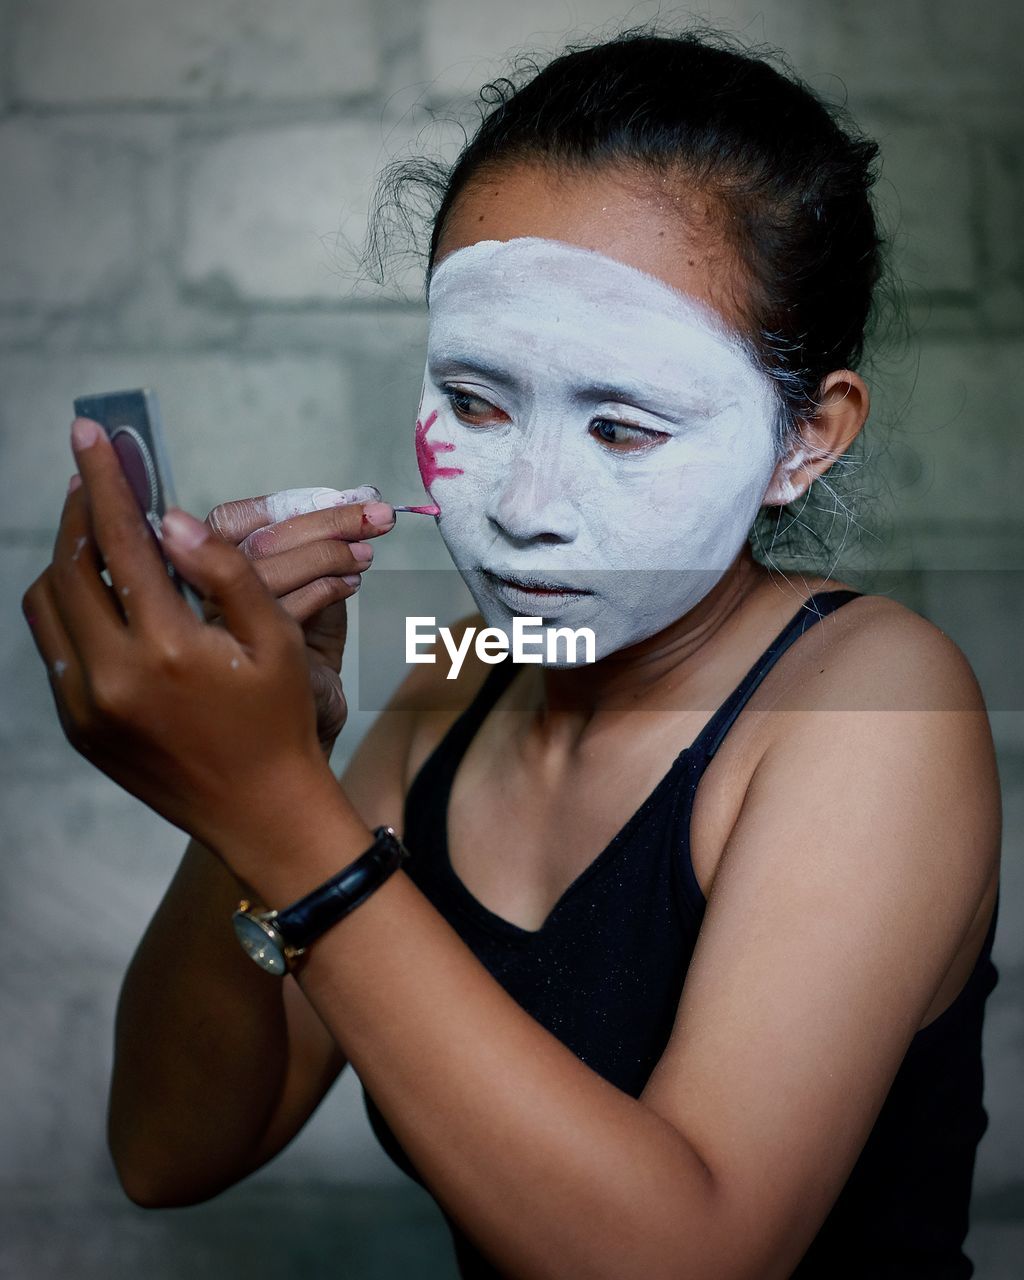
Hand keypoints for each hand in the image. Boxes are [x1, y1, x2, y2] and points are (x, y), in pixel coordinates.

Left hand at [21, 419, 353, 862]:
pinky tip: (108, 603)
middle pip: (67, 568)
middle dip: (79, 514)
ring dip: (66, 563)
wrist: (262, 812)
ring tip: (101, 540)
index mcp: (168, 649)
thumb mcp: (277, 640)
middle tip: (97, 482)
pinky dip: (72, 613)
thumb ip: (225, 572)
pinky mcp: (79, 728)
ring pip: (47, 609)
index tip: (89, 434)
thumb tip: (171, 520)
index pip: (120, 541)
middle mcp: (113, 677)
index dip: (105, 480)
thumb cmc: (280, 721)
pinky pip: (57, 651)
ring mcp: (87, 707)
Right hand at [204, 486, 395, 754]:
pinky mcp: (239, 655)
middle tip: (379, 516)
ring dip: (329, 552)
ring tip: (367, 554)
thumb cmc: (302, 658)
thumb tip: (360, 498)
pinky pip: (283, 605)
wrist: (303, 728)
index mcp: (201, 569)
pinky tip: (351, 585)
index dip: (293, 505)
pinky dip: (325, 588)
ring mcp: (212, 627)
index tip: (350, 496)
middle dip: (326, 521)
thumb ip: (322, 547)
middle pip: (255, 538)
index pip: (235, 520)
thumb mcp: (313, 591)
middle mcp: (194, 595)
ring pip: (266, 566)